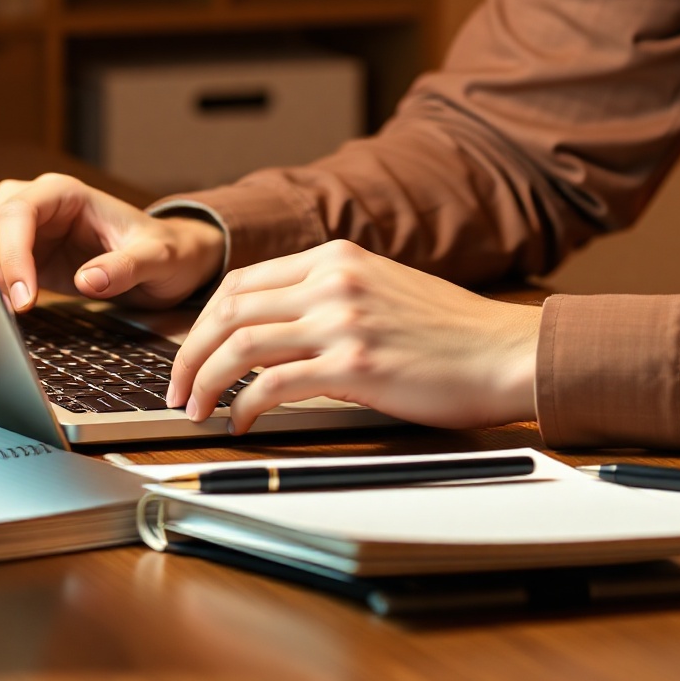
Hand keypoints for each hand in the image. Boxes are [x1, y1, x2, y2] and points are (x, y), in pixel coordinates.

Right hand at [0, 173, 225, 312]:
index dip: (12, 253)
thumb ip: (127, 267)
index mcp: (67, 192)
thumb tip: (88, 280)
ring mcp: (25, 226)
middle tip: (6, 310)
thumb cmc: (164, 252)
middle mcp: (39, 201)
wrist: (165, 261)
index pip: (20, 211)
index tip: (24, 299)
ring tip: (1, 312)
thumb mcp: (158, 259)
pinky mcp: (19, 253)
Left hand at [165, 240, 540, 433]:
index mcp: (336, 256)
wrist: (503, 350)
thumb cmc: (450, 332)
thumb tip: (273, 332)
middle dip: (189, 352)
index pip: (242, 280)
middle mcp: (333, 279)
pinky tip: (242, 424)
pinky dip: (244, 407)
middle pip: (228, 308)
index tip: (190, 353)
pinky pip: (272, 385)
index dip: (204, 320)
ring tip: (195, 410)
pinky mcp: (354, 364)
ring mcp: (342, 319)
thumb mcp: (381, 290)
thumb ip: (330, 297)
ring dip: (205, 381)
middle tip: (176, 388)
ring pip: (240, 344)